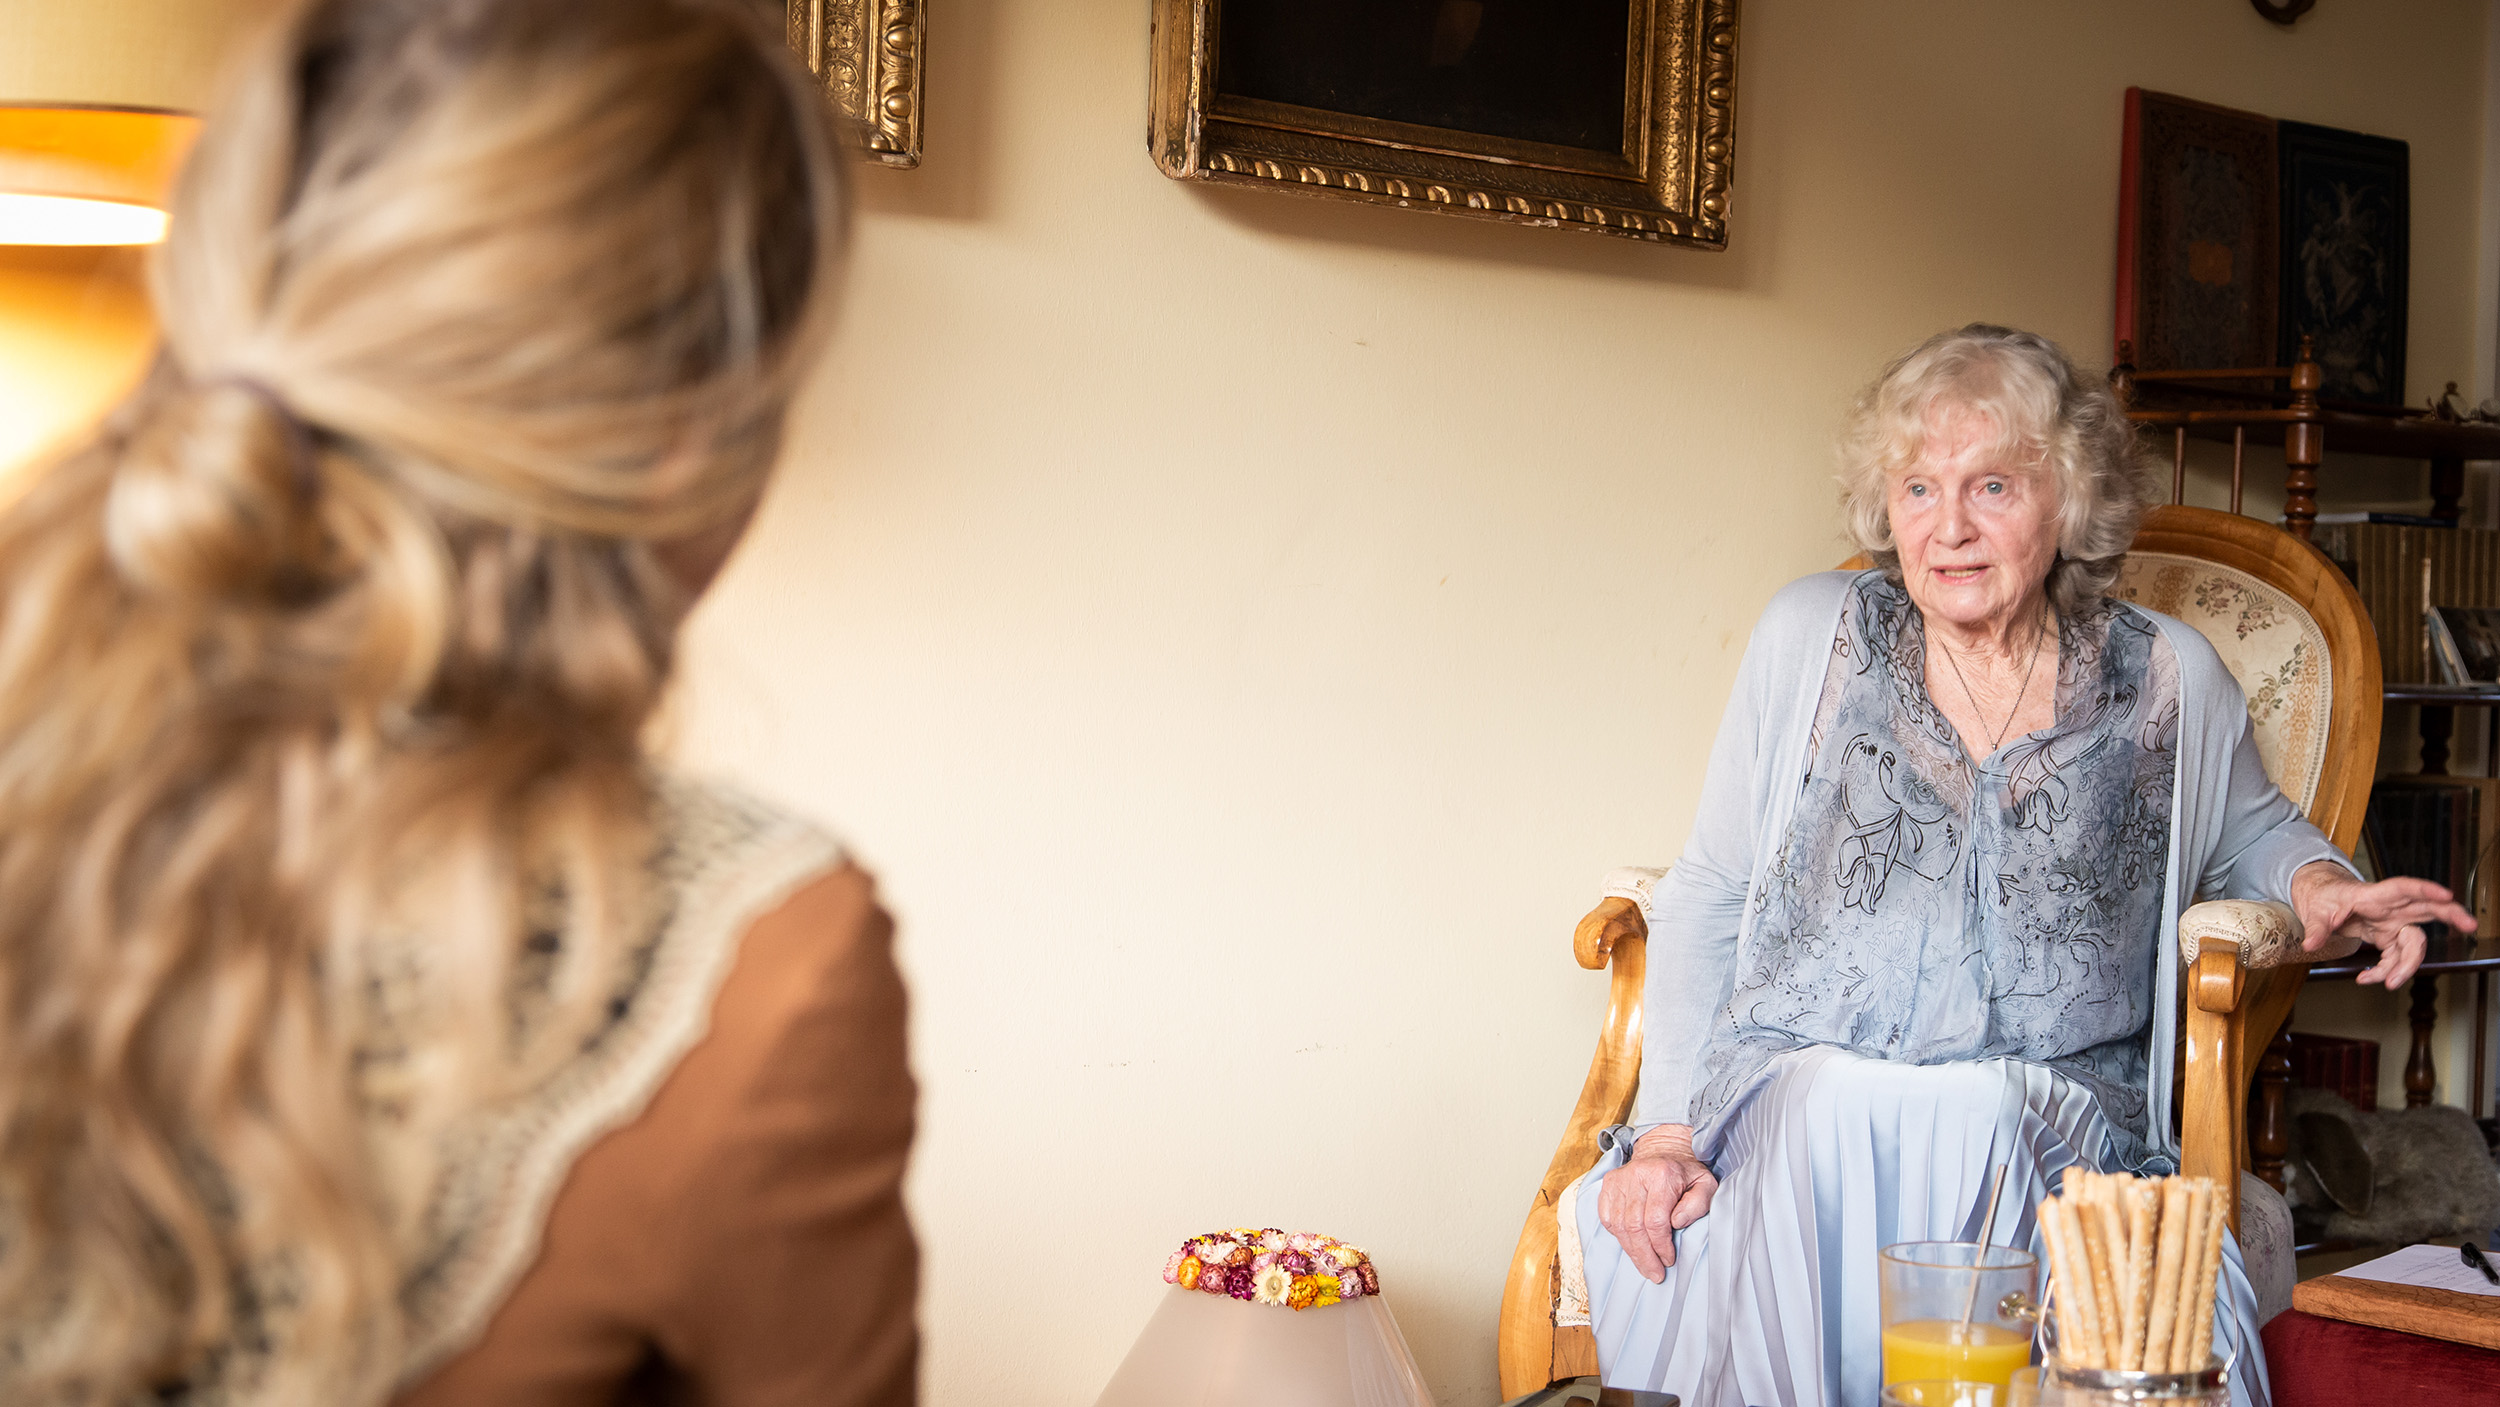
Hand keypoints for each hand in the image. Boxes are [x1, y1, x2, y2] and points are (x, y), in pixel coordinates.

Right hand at [1596, 1126, 1716, 1282]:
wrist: (1664, 1150)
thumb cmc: (1686, 1173)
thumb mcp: (1706, 1185)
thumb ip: (1698, 1205)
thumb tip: (1677, 1223)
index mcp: (1662, 1174)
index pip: (1656, 1220)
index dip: (1661, 1246)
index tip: (1669, 1260)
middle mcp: (1636, 1174)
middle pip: (1634, 1226)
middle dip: (1645, 1255)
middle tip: (1655, 1274)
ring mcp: (1619, 1178)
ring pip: (1618, 1225)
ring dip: (1631, 1250)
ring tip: (1644, 1266)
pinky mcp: (1608, 1184)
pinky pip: (1606, 1217)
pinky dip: (1617, 1235)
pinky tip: (1630, 1246)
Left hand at [2289, 860, 2476, 987]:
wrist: (2321, 901)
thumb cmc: (2323, 898)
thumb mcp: (2314, 910)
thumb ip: (2316, 927)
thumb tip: (2311, 943)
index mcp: (2374, 895)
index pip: (2403, 888)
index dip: (2425, 890)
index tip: (2447, 894)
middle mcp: (2391, 909)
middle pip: (2428, 909)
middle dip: (2451, 916)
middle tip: (2470, 925)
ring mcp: (2393, 924)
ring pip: (2415, 943)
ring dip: (2408, 965)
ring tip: (2389, 983)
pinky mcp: (2389, 938)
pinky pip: (2397, 958)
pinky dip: (2386, 971)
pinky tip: (2367, 978)